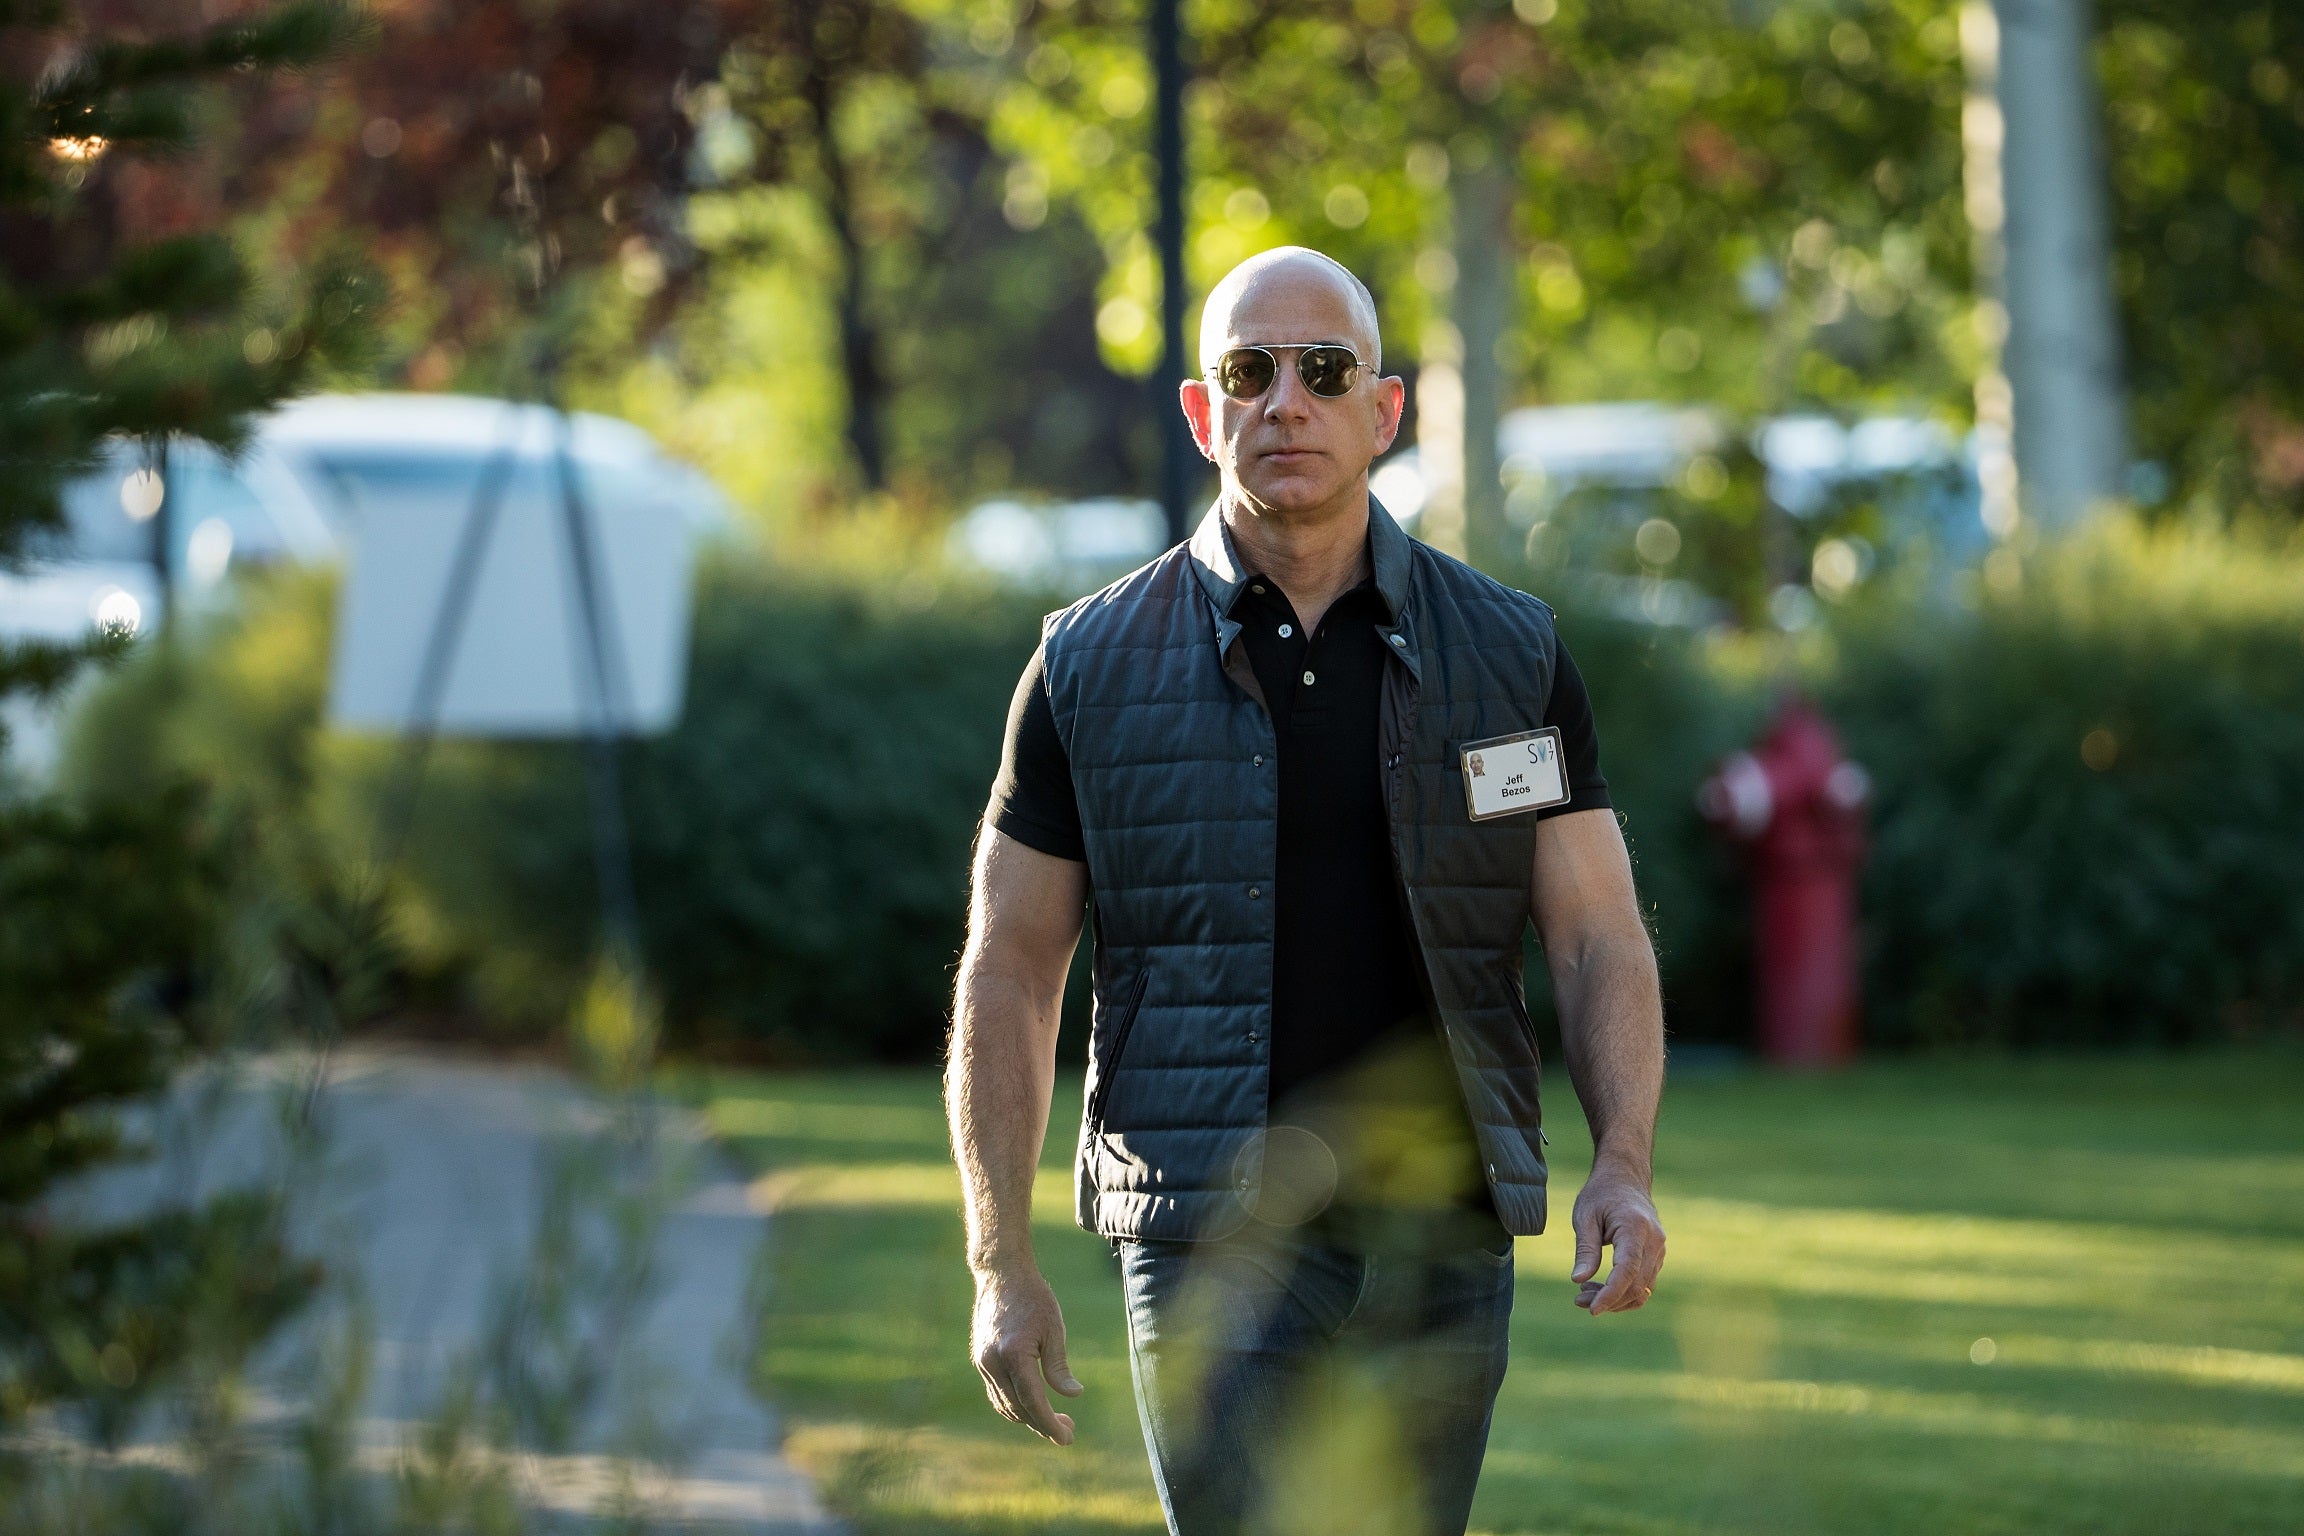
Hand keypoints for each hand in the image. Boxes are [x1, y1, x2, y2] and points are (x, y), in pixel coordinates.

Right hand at [970, 1262, 1082, 1443]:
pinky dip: (1013, 1405)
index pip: (1033, 1402)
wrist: (1001, 1275)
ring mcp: (983, 1363)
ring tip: (1054, 1420)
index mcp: (1014, 1355)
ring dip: (1028, 1418)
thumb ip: (1059, 1366)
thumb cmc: (1033, 1298)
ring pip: (1005, 1405)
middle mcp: (993, 1363)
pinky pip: (996, 1393)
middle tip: (1068, 1431)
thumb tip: (1072, 1395)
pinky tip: (1031, 1405)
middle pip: (1018, 1409)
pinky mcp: (980, 1360)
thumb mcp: (1054, 1328)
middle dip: (1042, 1425)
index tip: (1067, 1439)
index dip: (1050, 1424)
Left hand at [1570, 1160, 1665, 1315]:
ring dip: (1615, 1299)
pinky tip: (1599, 1288)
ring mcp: (1659, 1250)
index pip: (1627, 1270)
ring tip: (1584, 1295)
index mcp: (1636, 1227)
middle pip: (1637, 1285)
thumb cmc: (1602, 1194)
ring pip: (1643, 1289)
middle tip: (1578, 1301)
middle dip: (1609, 1300)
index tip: (1592, 1309)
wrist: (1626, 1179)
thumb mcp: (1585, 1216)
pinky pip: (1644, 1283)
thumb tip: (1578, 1280)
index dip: (1611, 1293)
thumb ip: (1585, 1248)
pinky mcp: (1656, 1257)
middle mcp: (1654, 1241)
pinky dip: (1624, 1292)